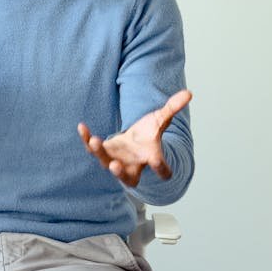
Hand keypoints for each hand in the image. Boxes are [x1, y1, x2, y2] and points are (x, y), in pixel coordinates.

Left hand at [77, 89, 191, 187]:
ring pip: (105, 162)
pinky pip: (92, 148)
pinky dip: (86, 138)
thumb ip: (172, 108)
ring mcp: (115, 161)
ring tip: (95, 140)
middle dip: (120, 173)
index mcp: (151, 158)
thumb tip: (189, 93)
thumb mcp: (161, 120)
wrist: (134, 142)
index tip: (158, 164)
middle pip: (127, 177)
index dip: (161, 169)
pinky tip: (82, 127)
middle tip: (115, 166)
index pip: (160, 169)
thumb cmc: (148, 135)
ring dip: (99, 153)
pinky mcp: (102, 151)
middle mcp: (133, 165)